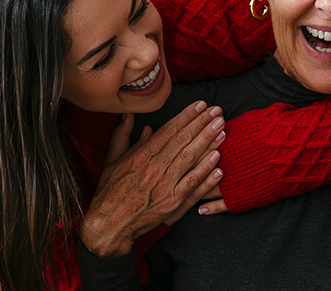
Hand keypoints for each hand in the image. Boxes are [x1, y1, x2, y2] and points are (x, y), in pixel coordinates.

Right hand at [80, 102, 226, 256]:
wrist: (109, 224)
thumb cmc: (109, 192)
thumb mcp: (111, 160)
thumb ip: (122, 136)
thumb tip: (129, 116)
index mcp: (140, 156)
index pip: (169, 130)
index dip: (187, 116)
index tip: (200, 106)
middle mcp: (154, 168)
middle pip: (183, 141)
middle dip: (202, 124)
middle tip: (217, 112)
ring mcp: (164, 186)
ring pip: (190, 159)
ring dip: (208, 142)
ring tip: (221, 129)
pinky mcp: (172, 203)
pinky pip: (192, 185)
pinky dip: (206, 172)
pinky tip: (218, 161)